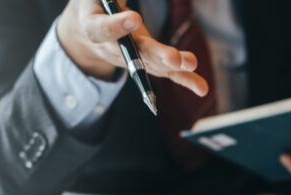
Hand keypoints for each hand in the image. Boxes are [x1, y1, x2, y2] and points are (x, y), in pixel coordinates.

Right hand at [57, 0, 206, 95]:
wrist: (88, 29)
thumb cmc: (95, 5)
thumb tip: (126, 1)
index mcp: (93, 27)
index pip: (102, 30)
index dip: (117, 26)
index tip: (134, 19)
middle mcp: (113, 49)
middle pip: (135, 55)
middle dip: (156, 56)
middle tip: (172, 57)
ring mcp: (132, 60)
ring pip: (154, 66)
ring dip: (174, 67)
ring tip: (191, 63)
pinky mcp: (148, 64)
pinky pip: (167, 73)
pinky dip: (186, 80)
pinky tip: (202, 89)